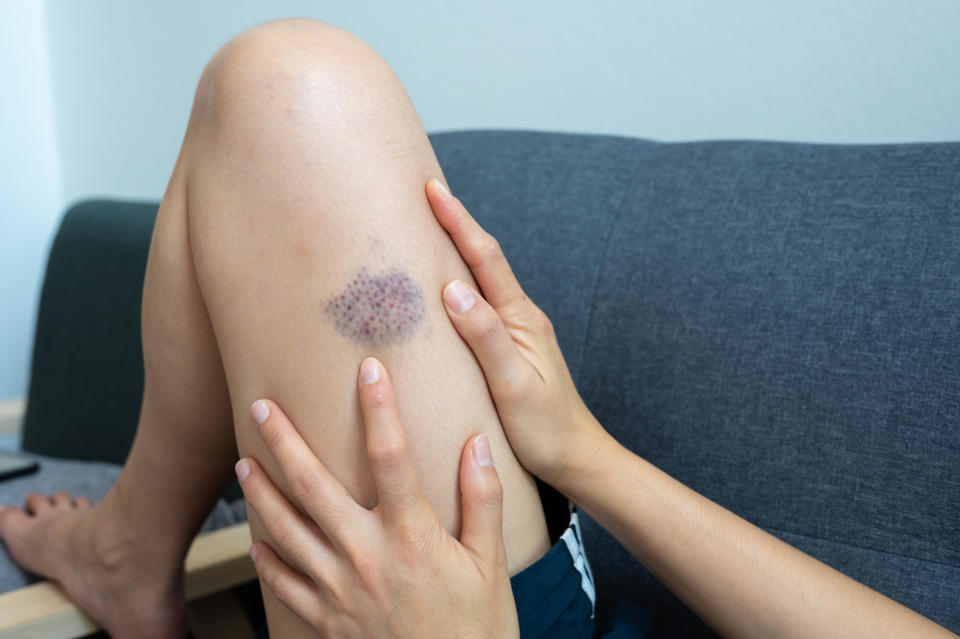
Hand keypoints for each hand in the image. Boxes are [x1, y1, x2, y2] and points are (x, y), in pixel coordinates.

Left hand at [236, 357, 518, 637]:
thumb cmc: (477, 631)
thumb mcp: (491, 564)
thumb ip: (483, 500)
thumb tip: (478, 443)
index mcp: (411, 536)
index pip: (390, 455)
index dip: (378, 406)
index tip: (369, 367)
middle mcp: (366, 555)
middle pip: (314, 486)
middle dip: (284, 441)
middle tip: (261, 406)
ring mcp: (339, 590)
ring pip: (286, 530)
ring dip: (262, 493)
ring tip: (244, 464)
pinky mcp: (326, 620)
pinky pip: (284, 584)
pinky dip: (266, 558)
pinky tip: (257, 539)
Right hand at [426, 179, 609, 491]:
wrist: (576, 456)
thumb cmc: (545, 429)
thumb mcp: (513, 386)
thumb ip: (485, 337)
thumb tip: (452, 289)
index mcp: (522, 319)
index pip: (485, 258)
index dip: (458, 221)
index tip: (432, 189)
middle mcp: (521, 316)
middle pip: (484, 258)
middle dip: (455, 223)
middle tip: (425, 191)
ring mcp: (517, 330)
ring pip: (482, 278)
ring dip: (457, 247)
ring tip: (427, 226)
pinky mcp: (511, 346)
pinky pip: (481, 302)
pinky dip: (460, 280)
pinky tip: (444, 284)